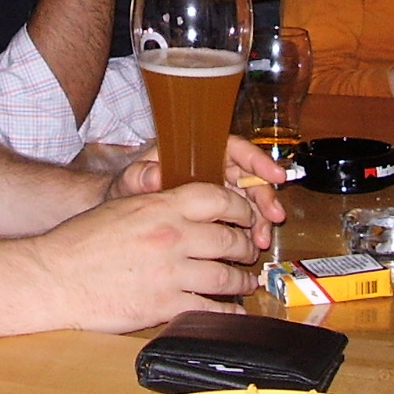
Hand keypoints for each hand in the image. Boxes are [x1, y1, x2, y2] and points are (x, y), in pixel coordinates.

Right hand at [36, 184, 264, 331]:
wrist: (54, 277)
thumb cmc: (81, 240)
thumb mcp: (123, 205)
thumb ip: (157, 200)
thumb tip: (185, 199)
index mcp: (160, 205)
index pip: (217, 197)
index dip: (240, 206)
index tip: (246, 214)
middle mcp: (170, 236)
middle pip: (228, 238)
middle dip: (245, 245)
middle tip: (249, 249)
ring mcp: (169, 273)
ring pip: (225, 276)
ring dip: (241, 279)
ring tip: (246, 280)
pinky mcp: (164, 306)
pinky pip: (209, 310)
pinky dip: (227, 312)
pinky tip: (232, 311)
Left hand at [108, 136, 286, 247]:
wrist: (119, 215)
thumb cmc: (127, 190)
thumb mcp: (129, 181)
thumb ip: (140, 177)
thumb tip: (155, 176)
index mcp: (194, 151)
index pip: (233, 148)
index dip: (257, 159)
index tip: (274, 175)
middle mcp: (210, 169)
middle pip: (248, 176)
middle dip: (263, 197)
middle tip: (273, 216)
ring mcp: (215, 193)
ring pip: (248, 200)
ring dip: (259, 219)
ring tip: (261, 240)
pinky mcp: (216, 216)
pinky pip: (239, 221)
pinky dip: (248, 232)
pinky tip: (252, 246)